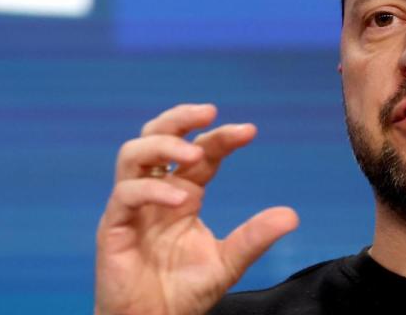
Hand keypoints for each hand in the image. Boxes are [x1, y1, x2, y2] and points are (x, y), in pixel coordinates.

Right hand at [94, 104, 298, 314]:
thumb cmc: (183, 292)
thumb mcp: (227, 262)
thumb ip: (253, 237)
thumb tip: (292, 215)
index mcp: (182, 193)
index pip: (199, 151)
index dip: (220, 136)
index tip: (249, 131)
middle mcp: (155, 191)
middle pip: (156, 135)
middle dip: (179, 118)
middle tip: (208, 112)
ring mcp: (131, 206)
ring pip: (132, 154)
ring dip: (161, 144)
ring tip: (191, 152)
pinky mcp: (113, 226)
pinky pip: (125, 195)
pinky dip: (151, 190)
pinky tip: (178, 199)